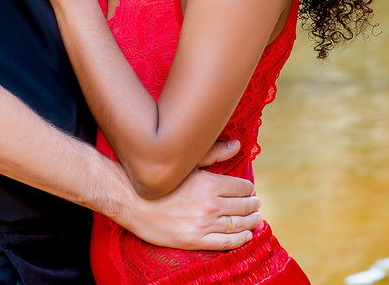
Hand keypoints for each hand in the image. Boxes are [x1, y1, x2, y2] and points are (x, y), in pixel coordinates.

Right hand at [114, 155, 261, 250]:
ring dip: (251, 222)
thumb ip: (214, 153)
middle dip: (253, 205)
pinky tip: (246, 235)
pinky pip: (226, 243)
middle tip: (256, 204)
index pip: (242, 188)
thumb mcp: (187, 163)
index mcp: (210, 184)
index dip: (248, 189)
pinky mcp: (195, 241)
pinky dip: (240, 239)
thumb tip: (237, 145)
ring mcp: (203, 225)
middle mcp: (210, 205)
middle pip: (244, 207)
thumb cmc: (159, 179)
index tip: (249, 191)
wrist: (132, 201)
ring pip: (238, 225)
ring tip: (255, 219)